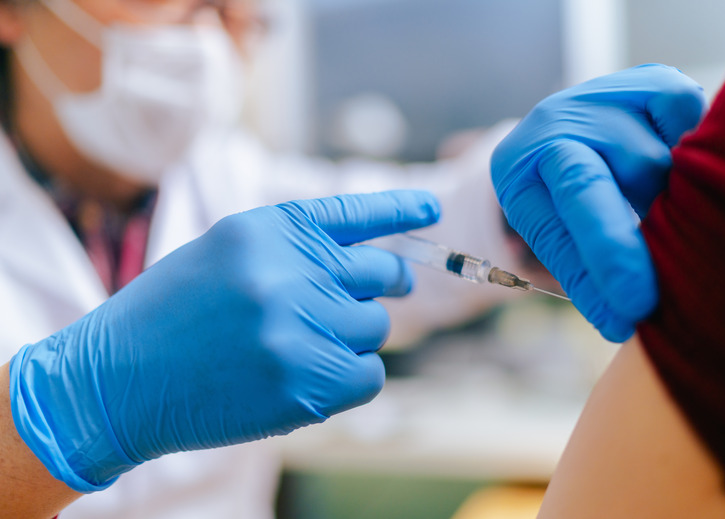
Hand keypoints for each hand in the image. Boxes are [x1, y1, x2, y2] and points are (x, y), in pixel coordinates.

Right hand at [8, 190, 439, 491]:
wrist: (118, 377)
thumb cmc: (173, 314)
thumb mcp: (227, 254)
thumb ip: (295, 251)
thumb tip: (369, 266)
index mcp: (270, 229)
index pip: (355, 212)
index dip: (402, 208)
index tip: (434, 209)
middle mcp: (291, 270)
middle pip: (384, 275)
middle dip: (387, 286)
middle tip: (368, 298)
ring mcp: (300, 326)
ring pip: (375, 327)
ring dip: (350, 336)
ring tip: (300, 346)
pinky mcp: (305, 382)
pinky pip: (369, 374)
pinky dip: (351, 377)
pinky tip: (309, 378)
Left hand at [491, 64, 705, 341]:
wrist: (576, 126)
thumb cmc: (565, 196)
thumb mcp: (557, 230)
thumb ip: (582, 265)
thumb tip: (625, 321)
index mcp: (518, 168)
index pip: (555, 227)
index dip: (589, 274)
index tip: (622, 317)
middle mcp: (552, 124)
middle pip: (588, 187)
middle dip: (616, 248)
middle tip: (641, 302)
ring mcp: (600, 97)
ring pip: (650, 165)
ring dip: (665, 203)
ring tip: (660, 216)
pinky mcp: (651, 80)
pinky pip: (686, 123)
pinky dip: (689, 152)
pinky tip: (674, 164)